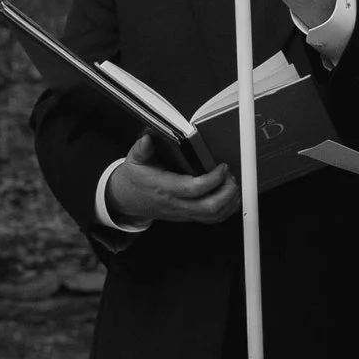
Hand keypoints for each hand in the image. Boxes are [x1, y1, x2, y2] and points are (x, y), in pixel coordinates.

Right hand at [107, 133, 238, 226]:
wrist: (127, 200)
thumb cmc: (134, 180)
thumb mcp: (134, 161)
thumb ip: (141, 149)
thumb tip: (147, 140)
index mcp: (165, 188)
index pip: (194, 189)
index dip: (213, 179)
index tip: (222, 167)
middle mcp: (177, 204)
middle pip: (210, 207)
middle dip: (228, 192)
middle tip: (230, 176)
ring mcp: (184, 213)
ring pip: (214, 215)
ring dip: (230, 200)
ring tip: (231, 183)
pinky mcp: (189, 216)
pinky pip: (213, 218)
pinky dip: (226, 209)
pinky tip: (229, 196)